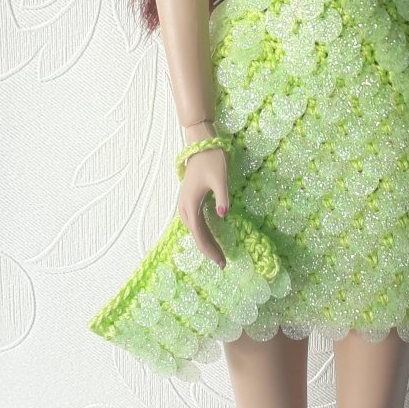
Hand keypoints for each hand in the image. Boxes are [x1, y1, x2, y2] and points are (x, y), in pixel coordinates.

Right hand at [178, 146, 229, 267]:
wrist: (201, 144)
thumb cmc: (212, 159)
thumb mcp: (220, 178)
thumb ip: (222, 197)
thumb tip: (223, 216)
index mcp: (191, 204)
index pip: (200, 234)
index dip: (210, 250)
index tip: (222, 262)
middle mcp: (185, 207)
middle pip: (196, 235)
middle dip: (208, 250)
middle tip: (223, 263)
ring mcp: (185, 203)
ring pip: (194, 229)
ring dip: (205, 242)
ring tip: (217, 253)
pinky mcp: (189, 200)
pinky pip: (194, 222)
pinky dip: (202, 232)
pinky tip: (210, 237)